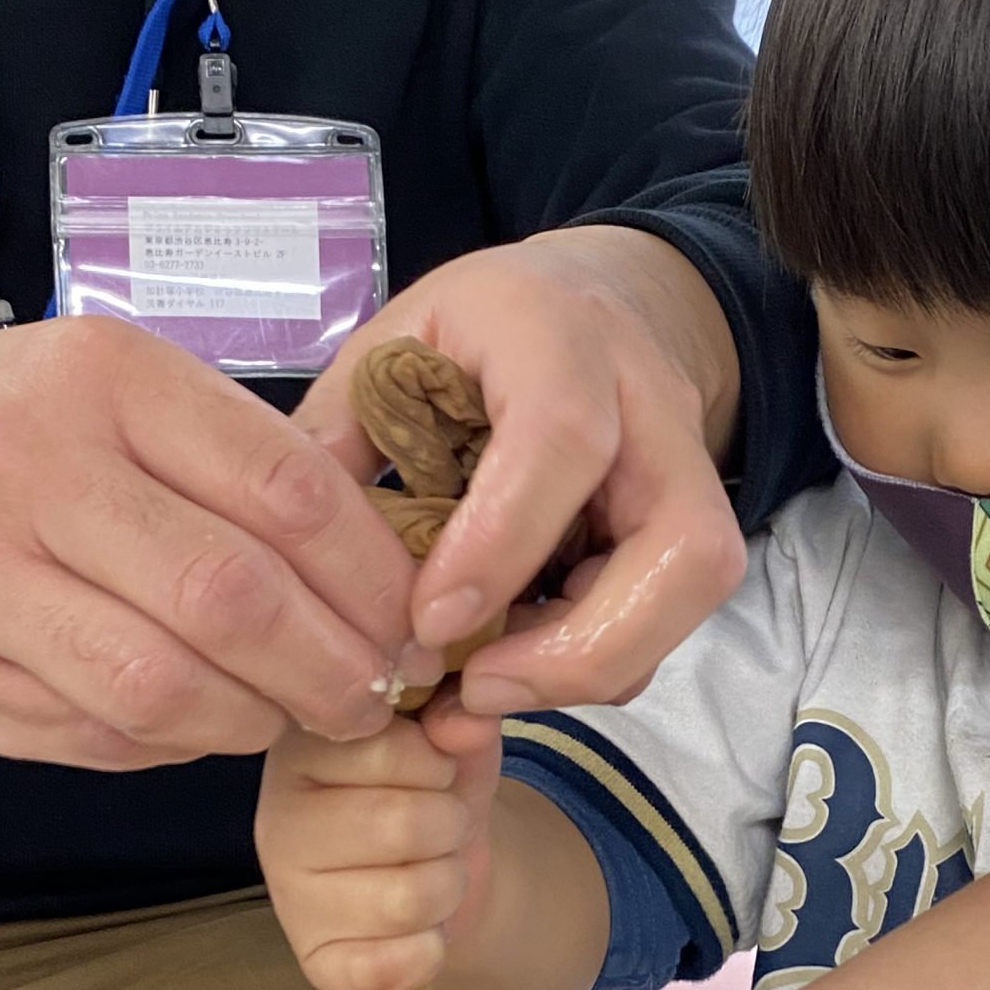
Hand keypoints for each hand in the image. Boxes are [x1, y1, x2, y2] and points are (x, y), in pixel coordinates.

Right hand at [0, 318, 421, 767]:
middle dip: (333, 669)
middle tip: (377, 697)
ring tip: (291, 717)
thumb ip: (233, 464)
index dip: (375, 578)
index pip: (287, 490)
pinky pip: (97, 736)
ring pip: (164, 688)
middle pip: (234, 600)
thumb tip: (388, 575)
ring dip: (255, 722)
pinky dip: (173, 746)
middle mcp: (27, 465)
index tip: (417, 621)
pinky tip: (202, 724)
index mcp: (101, 377)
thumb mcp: (111, 395)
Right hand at [258, 698, 501, 989]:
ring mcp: (289, 898)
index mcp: (300, 749)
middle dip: (449, 828)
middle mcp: (277, 821)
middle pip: (403, 826)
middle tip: (439, 828)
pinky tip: (416, 927)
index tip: (432, 771)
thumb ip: (463, 722)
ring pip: (409, 899)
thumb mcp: (456, 743)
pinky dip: (429, 950)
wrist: (443, 865)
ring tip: (429, 870)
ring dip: (447, 887)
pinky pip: (393, 967)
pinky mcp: (315, 962)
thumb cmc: (434, 789)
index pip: (388, 749)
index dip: (438, 765)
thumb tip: (465, 720)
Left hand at [296, 226, 746, 715]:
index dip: (502, 543)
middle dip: (581, 646)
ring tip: (485, 688)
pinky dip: (593, 661)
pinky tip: (514, 663)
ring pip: (692, 594)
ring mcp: (691, 469)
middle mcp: (652, 402)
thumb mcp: (391, 347)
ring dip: (592, 666)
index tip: (429, 623)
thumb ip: (340, 436)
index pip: (562, 440)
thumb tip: (289, 555)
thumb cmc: (475, 331)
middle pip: (681, 546)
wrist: (587, 301)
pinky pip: (667, 619)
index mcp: (556, 334)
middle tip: (477, 688)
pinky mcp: (700, 526)